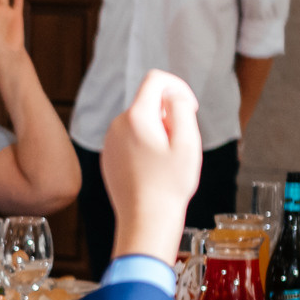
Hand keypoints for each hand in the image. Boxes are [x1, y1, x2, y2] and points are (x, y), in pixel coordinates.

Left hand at [100, 71, 203, 262]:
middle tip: (180, 145)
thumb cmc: (169, 184)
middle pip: (148, 103)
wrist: (145, 219)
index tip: (189, 108)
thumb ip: (181, 107)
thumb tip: (172, 94)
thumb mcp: (188, 141)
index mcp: (136, 116)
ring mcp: (110, 142)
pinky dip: (145, 148)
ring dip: (158, 133)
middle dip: (168, 116)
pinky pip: (130, 141)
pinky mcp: (109, 158)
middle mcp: (117, 125)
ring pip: (140, 123)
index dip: (178, 87)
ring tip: (167, 162)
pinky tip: (153, 172)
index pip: (155, 79)